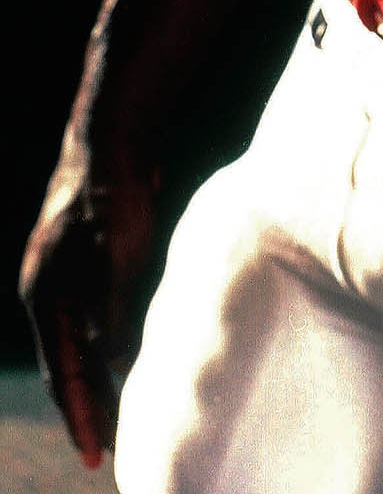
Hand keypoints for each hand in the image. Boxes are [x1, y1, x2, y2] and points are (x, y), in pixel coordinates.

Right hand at [19, 144, 157, 471]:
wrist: (113, 136)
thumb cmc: (115, 195)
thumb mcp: (117, 258)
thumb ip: (113, 312)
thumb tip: (113, 365)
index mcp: (47, 296)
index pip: (63, 371)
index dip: (80, 415)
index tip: (95, 454)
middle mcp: (48, 291)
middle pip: (66, 363)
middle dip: (85, 407)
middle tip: (105, 451)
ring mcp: (63, 275)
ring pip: (79, 342)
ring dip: (95, 379)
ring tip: (118, 416)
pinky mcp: (83, 261)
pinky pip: (91, 319)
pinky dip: (105, 345)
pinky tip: (125, 356)